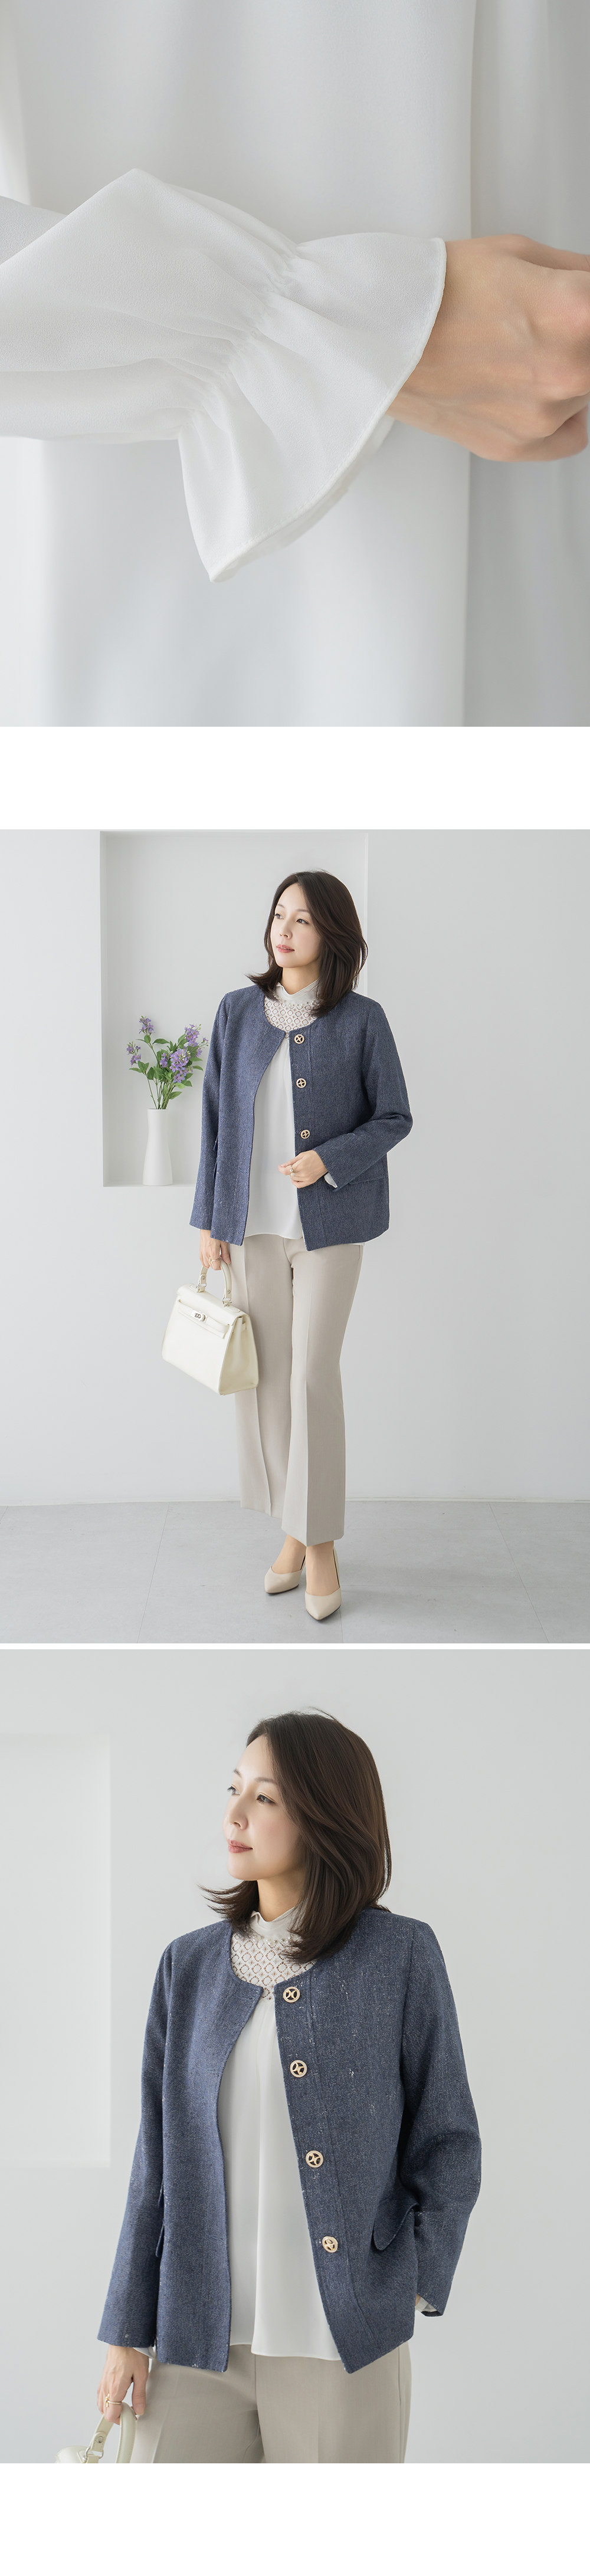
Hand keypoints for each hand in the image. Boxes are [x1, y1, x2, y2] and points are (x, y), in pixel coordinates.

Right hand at [97, 2345, 148, 2423]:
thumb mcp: (141, 2374)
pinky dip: (106, 2400)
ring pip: (100, 2403)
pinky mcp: (103, 2375)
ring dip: (110, 2409)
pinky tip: (116, 2396)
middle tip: (128, 2412)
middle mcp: (106, 2385)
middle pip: (104, 2411)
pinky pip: (100, 2394)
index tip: (131, 2417)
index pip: (111, 2414)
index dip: (120, 2420)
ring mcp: (103, 2380)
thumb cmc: (133, 2351)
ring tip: (123, 2406)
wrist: (124, 2335)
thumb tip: (139, 2410)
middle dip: (115, 2416)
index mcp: (115, 2387)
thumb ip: (139, 2394)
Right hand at [199, 1229, 230, 1270]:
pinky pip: (201, 1259)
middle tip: (222, 1259)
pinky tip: (209, 1259)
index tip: (225, 1263)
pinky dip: (205, 1261)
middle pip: (211, 1266)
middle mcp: (206, 1253)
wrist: (207, 1225)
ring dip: (211, 1263)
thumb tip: (227, 1260)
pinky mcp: (200, 1249)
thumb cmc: (214, 1231)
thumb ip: (225, 1253)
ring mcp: (202, 1251)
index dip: (221, 1267)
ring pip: (206, 1264)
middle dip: (217, 1264)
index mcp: (212, 1252)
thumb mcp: (223, 1242)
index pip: (216, 1266)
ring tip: (217, 1258)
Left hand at [278, 1151, 326, 1188]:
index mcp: (300, 1165)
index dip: (281, 1169)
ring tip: (297, 1169)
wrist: (326, 1159)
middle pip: (289, 1175)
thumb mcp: (301, 1155)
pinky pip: (299, 1185)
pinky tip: (296, 1178)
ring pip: (293, 1179)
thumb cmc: (315, 1156)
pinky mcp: (310, 1181)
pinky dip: (295, 1182)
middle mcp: (303, 1173)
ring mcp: (307, 1178)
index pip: (286, 1171)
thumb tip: (283, 1165)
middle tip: (291, 1165)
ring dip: (292, 1175)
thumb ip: (291, 1161)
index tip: (280, 1167)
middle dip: (288, 1170)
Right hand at [390, 235, 589, 460]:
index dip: (586, 308)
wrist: (378, 336)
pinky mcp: (520, 446)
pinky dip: (558, 414)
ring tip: (518, 349)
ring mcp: (544, 415)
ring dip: (567, 372)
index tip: (579, 311)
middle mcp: (567, 370)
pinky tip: (527, 387)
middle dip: (579, 338)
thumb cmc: (435, 292)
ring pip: (585, 392)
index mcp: (576, 313)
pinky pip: (569, 434)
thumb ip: (578, 274)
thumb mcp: (519, 254)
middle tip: (546, 324)